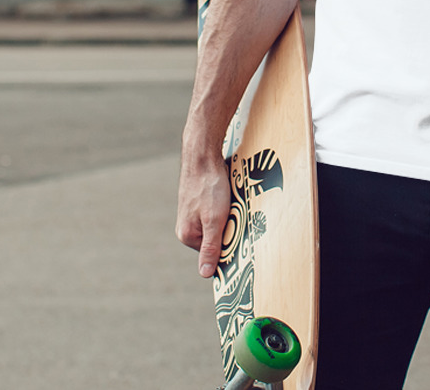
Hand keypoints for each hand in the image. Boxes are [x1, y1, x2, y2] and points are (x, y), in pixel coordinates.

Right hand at [176, 151, 230, 278]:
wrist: (203, 155)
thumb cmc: (208, 186)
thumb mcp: (214, 220)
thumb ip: (211, 247)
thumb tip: (205, 274)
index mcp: (188, 235)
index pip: (214, 253)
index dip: (229, 245)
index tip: (241, 238)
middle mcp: (188, 226)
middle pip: (217, 237)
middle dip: (230, 228)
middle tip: (237, 213)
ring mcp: (194, 213)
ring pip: (220, 222)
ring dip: (231, 215)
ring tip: (233, 202)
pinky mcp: (201, 201)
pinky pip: (219, 209)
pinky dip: (228, 204)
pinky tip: (230, 194)